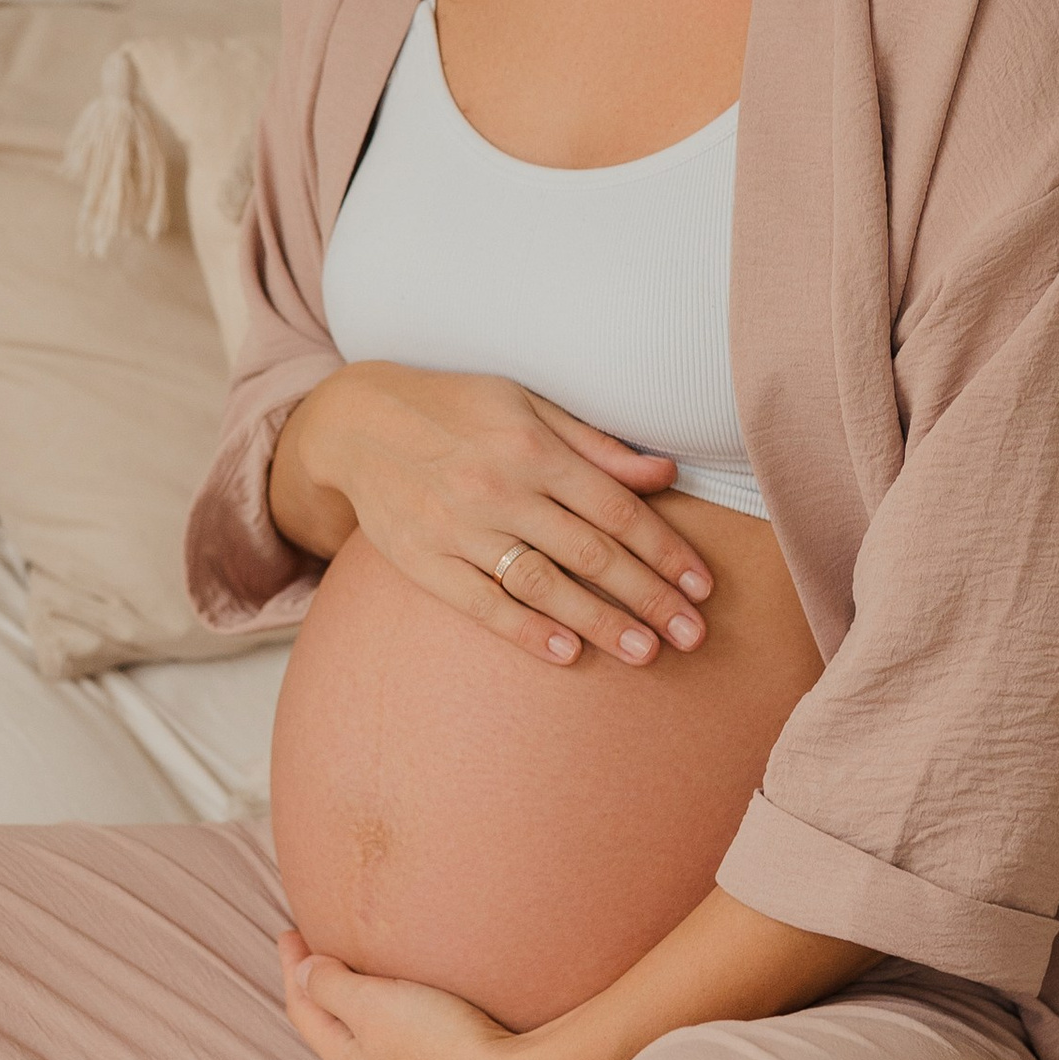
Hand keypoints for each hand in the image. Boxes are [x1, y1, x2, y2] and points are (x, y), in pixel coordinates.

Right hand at [269, 364, 712, 668]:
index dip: (665, 550)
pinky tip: (566, 654)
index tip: (702, 586)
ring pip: (543, 584)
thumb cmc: (455, 410)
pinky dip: (525, 630)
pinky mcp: (423, 561)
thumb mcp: (526, 405)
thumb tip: (663, 474)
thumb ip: (594, 445)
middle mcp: (499, 489)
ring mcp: (459, 528)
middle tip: (692, 635)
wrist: (356, 424)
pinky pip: (481, 602)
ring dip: (599, 622)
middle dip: (648, 597)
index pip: (615, 508)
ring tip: (645, 653)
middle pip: (591, 552)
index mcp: (532, 448)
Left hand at [280, 931, 552, 1059]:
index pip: (304, 1009)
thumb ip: (332, 986)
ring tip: (354, 986)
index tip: (290, 931)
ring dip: (350, 1012)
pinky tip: (404, 1024)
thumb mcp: (374, 1005)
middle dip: (317, 992)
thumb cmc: (441, 1044)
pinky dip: (385, 1029)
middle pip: (329, 1031)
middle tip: (313, 955)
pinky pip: (397, 1056)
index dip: (293, 968)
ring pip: (363, 1046)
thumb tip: (303, 972)